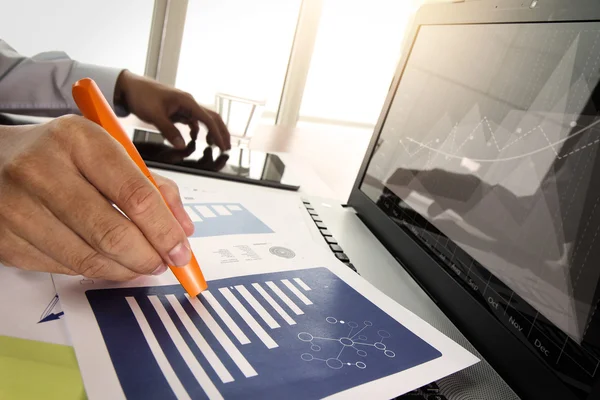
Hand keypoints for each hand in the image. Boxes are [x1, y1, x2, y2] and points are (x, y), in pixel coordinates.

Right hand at [0, 116, 194, 279]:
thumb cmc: (62, 154)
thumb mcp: (108, 150)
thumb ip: (152, 185)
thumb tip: (181, 228)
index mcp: (78, 139)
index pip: (134, 195)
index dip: (164, 230)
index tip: (180, 249)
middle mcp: (42, 170)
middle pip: (112, 234)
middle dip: (148, 257)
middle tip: (163, 262)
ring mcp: (16, 206)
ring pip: (88, 258)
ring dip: (124, 269)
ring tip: (140, 264)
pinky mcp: (5, 239)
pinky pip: (63, 268)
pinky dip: (94, 269)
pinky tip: (106, 260)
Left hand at [114, 70, 230, 150]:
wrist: (129, 86)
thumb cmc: (142, 96)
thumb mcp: (155, 115)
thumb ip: (169, 131)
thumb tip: (181, 145)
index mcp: (187, 102)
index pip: (209, 119)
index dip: (218, 134)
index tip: (223, 146)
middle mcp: (188, 103)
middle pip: (212, 117)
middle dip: (221, 132)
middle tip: (226, 147)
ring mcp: (183, 106)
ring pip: (204, 119)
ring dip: (211, 131)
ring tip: (214, 144)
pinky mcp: (177, 110)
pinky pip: (192, 120)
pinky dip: (197, 129)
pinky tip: (195, 137)